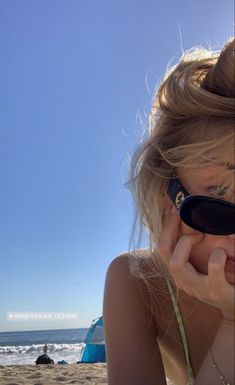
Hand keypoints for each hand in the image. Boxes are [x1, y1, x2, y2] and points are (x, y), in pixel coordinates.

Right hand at [157, 206, 234, 320]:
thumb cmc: (220, 280)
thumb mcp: (201, 266)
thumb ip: (191, 249)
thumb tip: (185, 221)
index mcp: (179, 273)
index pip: (162, 249)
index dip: (165, 228)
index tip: (173, 211)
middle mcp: (183, 282)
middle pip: (163, 253)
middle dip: (170, 230)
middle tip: (182, 217)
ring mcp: (198, 289)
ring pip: (176, 263)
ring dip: (187, 243)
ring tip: (201, 235)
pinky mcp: (217, 291)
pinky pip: (213, 266)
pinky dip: (217, 255)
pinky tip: (222, 252)